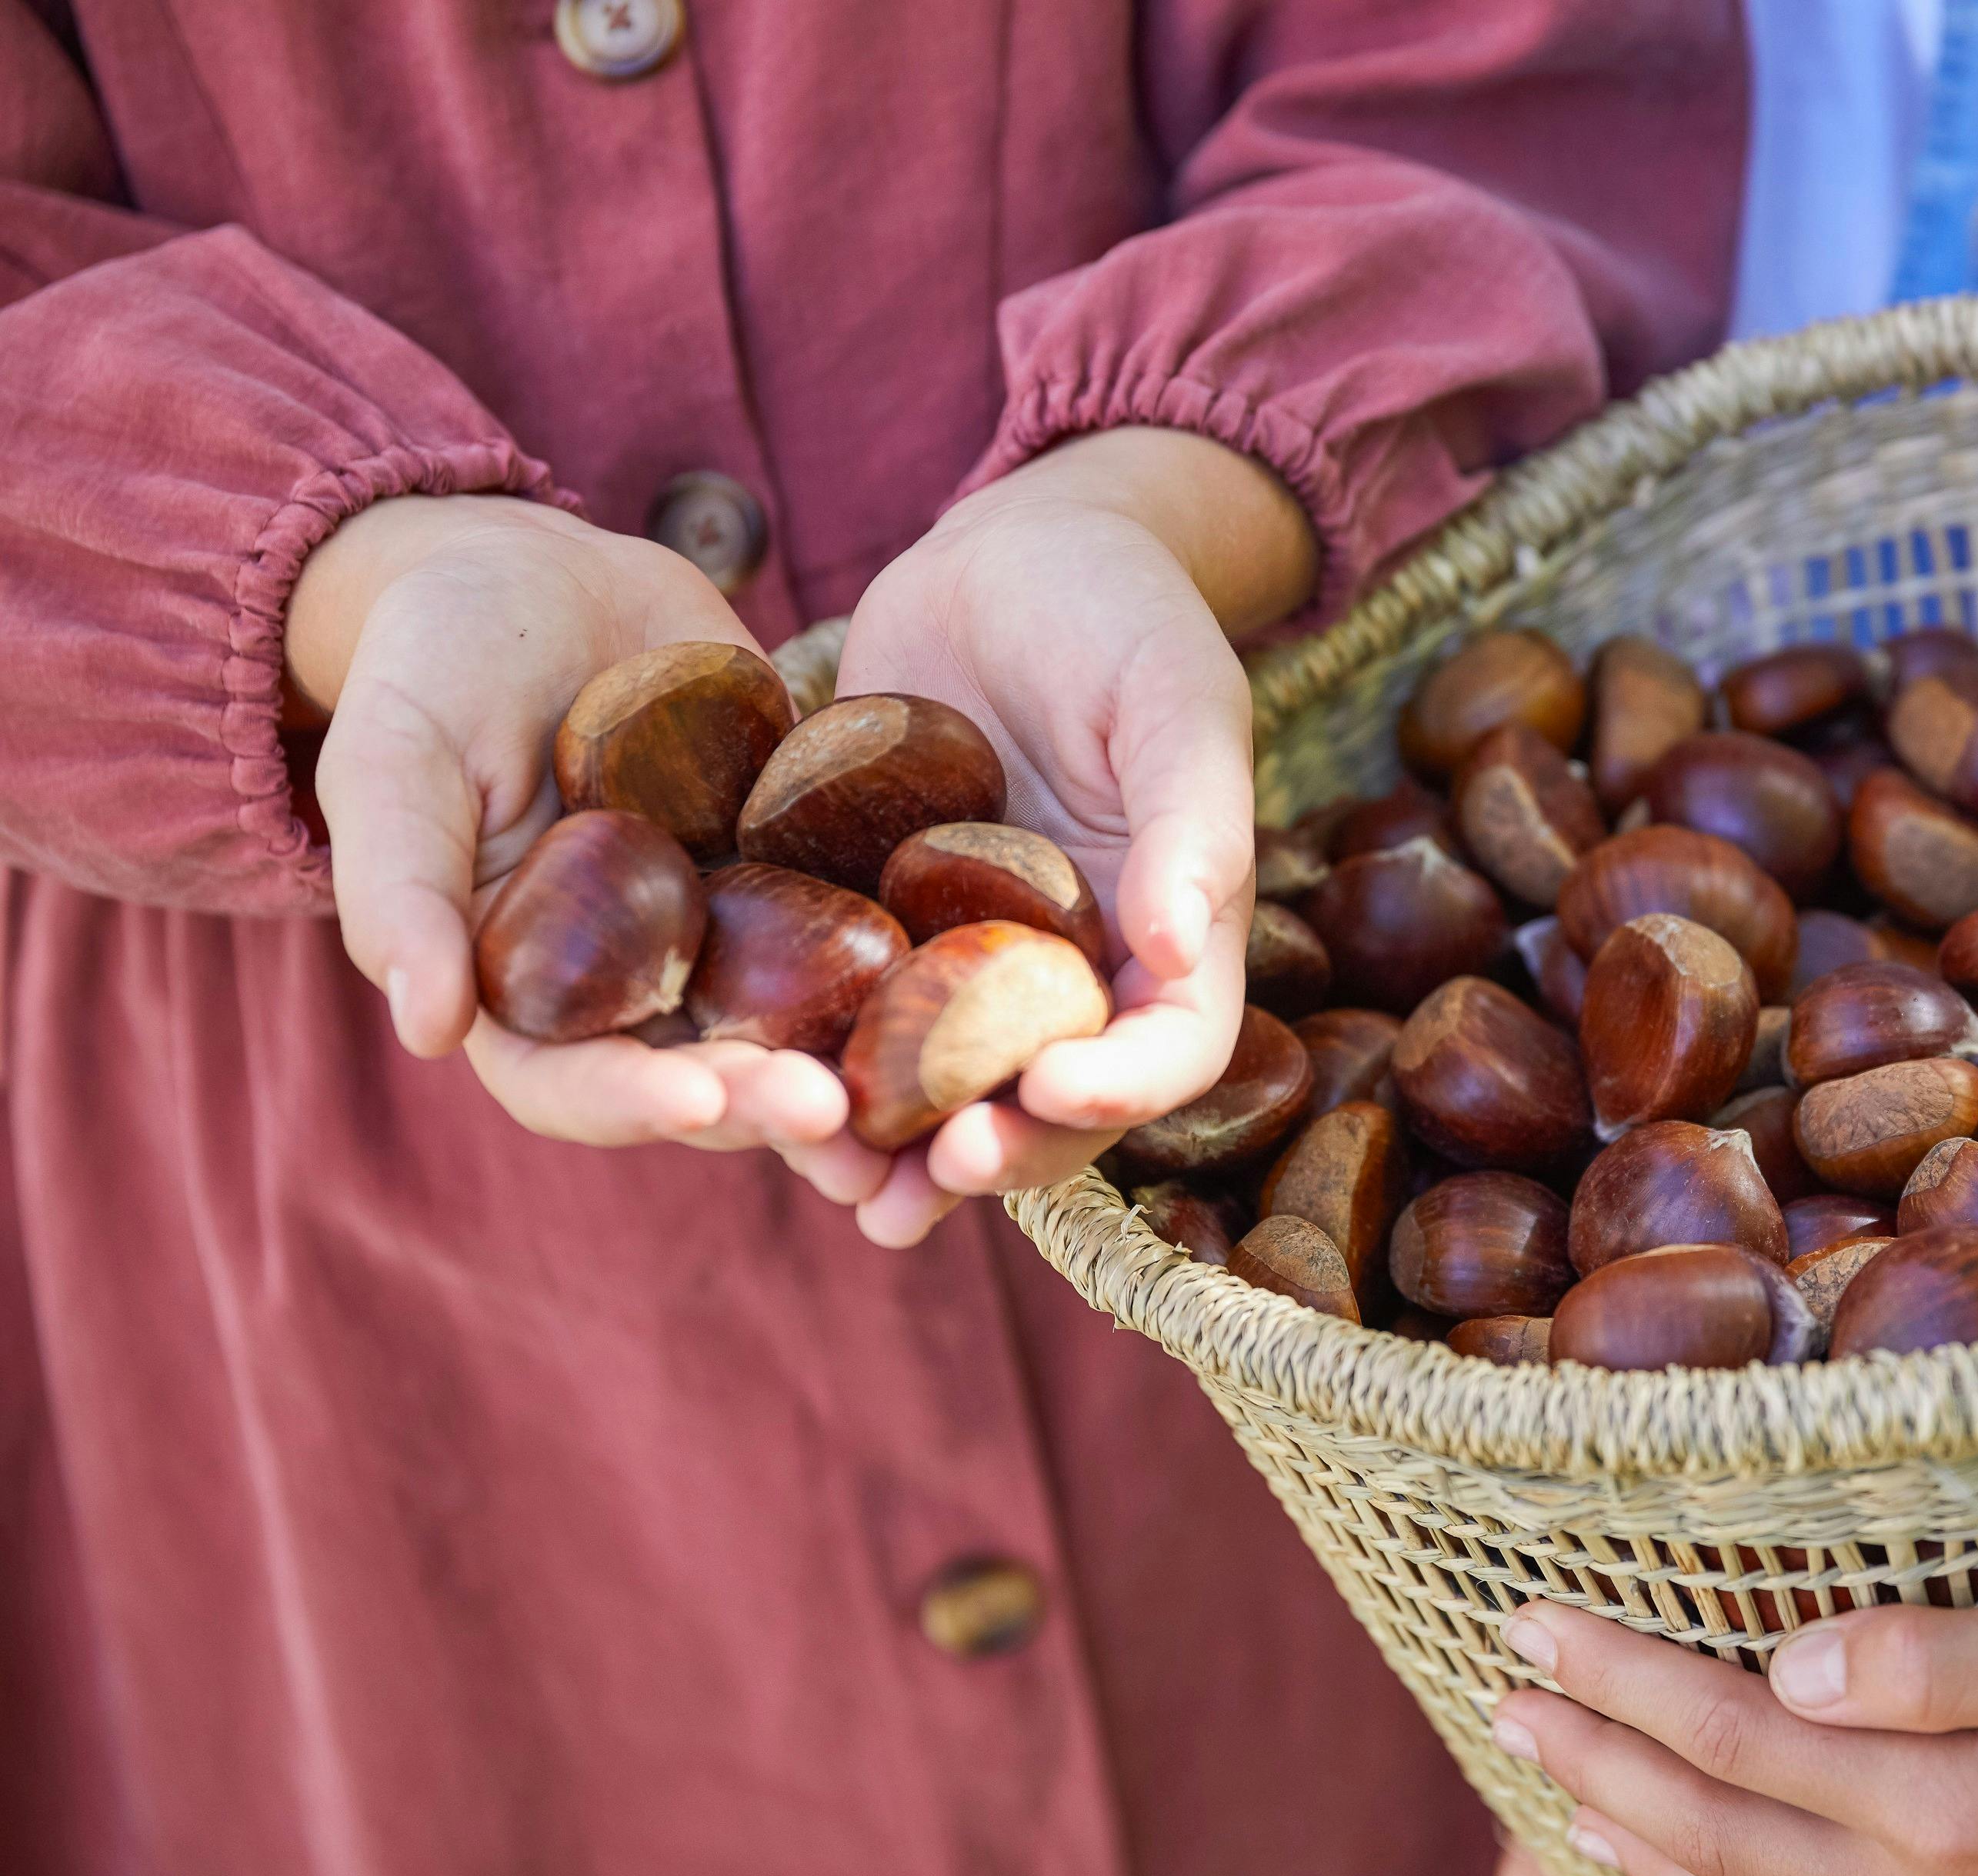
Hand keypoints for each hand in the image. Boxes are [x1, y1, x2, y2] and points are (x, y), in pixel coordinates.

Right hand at [292, 495, 865, 1192]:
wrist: (540, 576)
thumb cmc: (436, 665)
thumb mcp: (394, 757)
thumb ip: (398, 887)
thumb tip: (425, 1029)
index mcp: (524, 991)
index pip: (572, 1083)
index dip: (632, 1105)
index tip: (700, 1105)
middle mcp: (637, 986)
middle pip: (705, 1078)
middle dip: (768, 1102)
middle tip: (836, 1106)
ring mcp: (729, 935)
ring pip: (798, 1025)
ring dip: (854, 1059)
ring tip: (916, 1073)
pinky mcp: (805, 873)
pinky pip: (863, 929)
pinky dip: (914, 961)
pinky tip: (973, 967)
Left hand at [831, 427, 1315, 1244]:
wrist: (1006, 555)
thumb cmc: (1120, 610)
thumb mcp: (1175, 694)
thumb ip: (1193, 819)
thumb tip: (1182, 947)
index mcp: (1169, 931)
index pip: (1171, 1046)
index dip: (1122, 1089)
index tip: (1049, 1089)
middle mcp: (1071, 969)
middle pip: (1051, 1104)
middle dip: (997, 1150)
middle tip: (933, 1173)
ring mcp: (967, 958)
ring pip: (941, 1089)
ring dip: (894, 1150)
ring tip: (840, 1187)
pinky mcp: (872, 925)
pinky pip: (843, 1018)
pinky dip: (809, 1069)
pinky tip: (753, 1098)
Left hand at [1487, 1582, 1977, 1875]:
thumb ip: (1937, 1659)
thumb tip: (1786, 1663)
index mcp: (1949, 1817)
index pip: (1732, 1735)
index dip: (1621, 1676)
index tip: (1532, 1616)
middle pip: (1711, 1829)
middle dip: (1593, 1754)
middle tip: (1503, 1686)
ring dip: (1628, 1839)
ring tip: (1547, 1781)